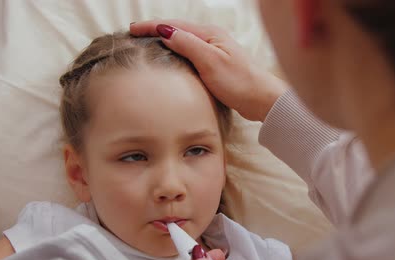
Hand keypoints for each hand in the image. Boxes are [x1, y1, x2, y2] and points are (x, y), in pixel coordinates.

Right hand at [130, 20, 287, 121]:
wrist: (262, 99)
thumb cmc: (240, 82)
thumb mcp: (211, 62)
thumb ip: (188, 45)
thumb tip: (166, 31)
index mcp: (209, 34)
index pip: (174, 25)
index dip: (152, 26)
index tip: (132, 29)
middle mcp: (211, 38)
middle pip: (178, 29)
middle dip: (155, 29)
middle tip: (134, 33)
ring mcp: (214, 50)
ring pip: (183, 40)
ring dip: (165, 39)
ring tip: (147, 42)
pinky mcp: (216, 63)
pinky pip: (190, 52)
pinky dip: (176, 50)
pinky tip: (170, 57)